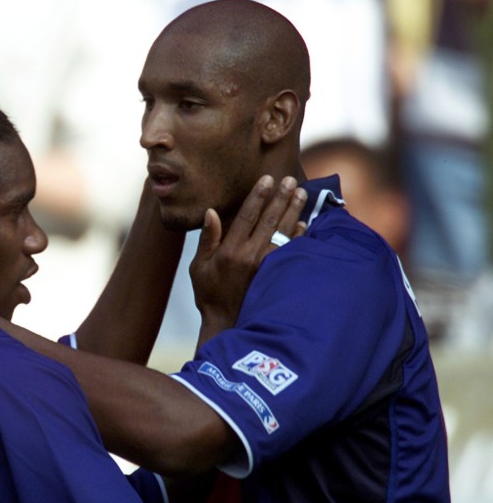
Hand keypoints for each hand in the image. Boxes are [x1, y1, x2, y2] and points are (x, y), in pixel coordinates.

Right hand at [190, 175, 306, 344]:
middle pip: (269, 219)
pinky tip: (304, 222)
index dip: (258, 196)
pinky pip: (291, 250)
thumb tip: (211, 212)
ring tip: (301, 192)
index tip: (267, 179)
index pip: (247, 216)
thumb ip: (207, 239)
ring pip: (283, 232)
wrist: (225, 322)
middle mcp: (250, 255)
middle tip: (291, 179)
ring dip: (293, 210)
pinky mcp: (276, 275)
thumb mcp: (198, 266)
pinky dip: (298, 235)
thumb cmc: (208, 293)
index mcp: (229, 250)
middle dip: (281, 197)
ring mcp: (265, 266)